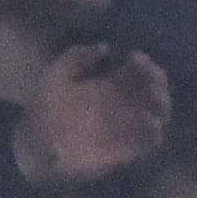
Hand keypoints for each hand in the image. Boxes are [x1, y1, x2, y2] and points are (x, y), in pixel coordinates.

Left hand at [15, 45, 172, 186]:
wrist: (35, 144)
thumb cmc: (43, 108)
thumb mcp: (56, 73)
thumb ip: (77, 57)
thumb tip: (106, 47)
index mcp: (105, 86)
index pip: (134, 73)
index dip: (142, 64)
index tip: (138, 58)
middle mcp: (119, 106)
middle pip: (150, 91)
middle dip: (158, 82)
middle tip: (153, 77)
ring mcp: (123, 128)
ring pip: (156, 115)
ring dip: (162, 105)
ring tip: (155, 99)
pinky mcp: (124, 150)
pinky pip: (149, 143)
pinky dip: (154, 132)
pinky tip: (149, 122)